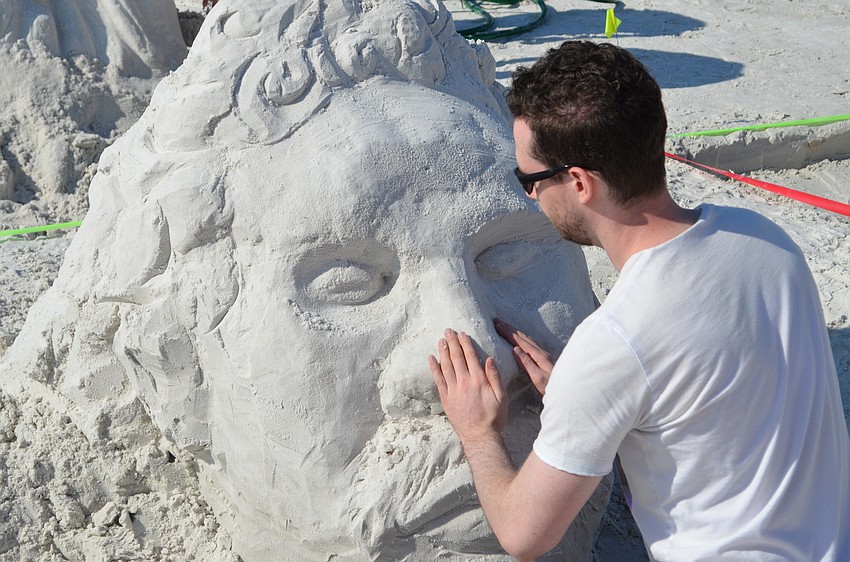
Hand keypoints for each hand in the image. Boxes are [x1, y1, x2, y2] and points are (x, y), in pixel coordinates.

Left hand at [428, 329, 507, 443]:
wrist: (480, 437)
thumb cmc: (494, 418)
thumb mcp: (502, 397)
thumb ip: (495, 377)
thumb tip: (489, 359)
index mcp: (479, 381)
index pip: (471, 357)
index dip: (466, 344)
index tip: (462, 334)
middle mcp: (464, 383)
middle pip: (457, 358)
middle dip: (452, 343)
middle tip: (448, 331)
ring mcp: (453, 390)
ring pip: (446, 366)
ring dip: (443, 352)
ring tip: (441, 340)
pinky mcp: (446, 399)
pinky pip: (438, 380)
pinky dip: (434, 368)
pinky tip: (432, 358)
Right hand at [494, 318, 554, 395]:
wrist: (568, 388)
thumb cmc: (551, 386)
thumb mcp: (538, 377)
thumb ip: (527, 363)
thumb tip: (515, 349)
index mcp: (539, 355)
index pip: (520, 341)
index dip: (508, 333)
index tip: (497, 326)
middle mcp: (541, 351)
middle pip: (523, 336)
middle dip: (509, 328)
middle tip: (497, 320)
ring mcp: (543, 353)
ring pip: (527, 338)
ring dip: (515, 331)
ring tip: (505, 326)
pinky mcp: (544, 357)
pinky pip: (530, 342)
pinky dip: (522, 337)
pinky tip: (520, 337)